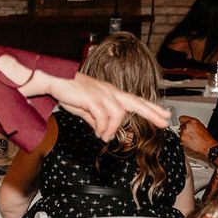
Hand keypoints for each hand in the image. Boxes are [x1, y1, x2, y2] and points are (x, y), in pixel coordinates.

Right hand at [22, 68, 172, 140]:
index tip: (164, 115)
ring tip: (105, 137)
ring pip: (118, 114)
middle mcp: (110, 91)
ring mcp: (102, 94)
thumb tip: (102, 131)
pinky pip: (104, 117)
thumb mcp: (84, 108)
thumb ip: (95, 119)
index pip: (135, 100)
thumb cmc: (67, 91)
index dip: (151, 108)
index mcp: (110, 92)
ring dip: (113, 129)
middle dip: (152, 112)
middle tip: (165, 121)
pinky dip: (103, 128)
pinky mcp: (92, 98)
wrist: (52, 80)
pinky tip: (98, 134)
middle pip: (136, 101)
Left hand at [178, 116, 215, 157]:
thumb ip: (192, 123)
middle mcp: (186, 126)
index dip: (183, 121)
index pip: (182, 118)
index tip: (183, 123)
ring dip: (184, 134)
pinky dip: (183, 140)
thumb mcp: (200, 126)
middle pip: (181, 126)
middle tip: (190, 133)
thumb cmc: (206, 138)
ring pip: (180, 132)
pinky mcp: (181, 139)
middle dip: (184, 129)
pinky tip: (190, 141)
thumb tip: (188, 123)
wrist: (207, 147)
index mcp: (192, 121)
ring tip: (192, 138)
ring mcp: (183, 133)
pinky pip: (180, 138)